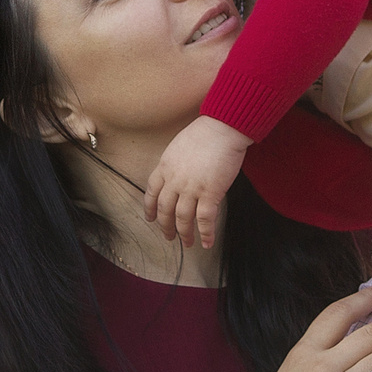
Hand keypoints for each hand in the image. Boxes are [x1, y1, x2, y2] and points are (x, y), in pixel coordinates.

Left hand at [146, 116, 253, 249]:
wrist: (222, 128)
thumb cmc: (205, 132)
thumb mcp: (179, 146)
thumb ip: (175, 163)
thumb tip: (179, 174)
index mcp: (164, 167)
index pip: (151, 192)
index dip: (149, 208)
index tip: (151, 218)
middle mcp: (174, 180)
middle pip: (164, 209)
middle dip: (165, 226)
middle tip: (168, 237)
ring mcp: (191, 188)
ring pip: (182, 218)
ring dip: (184, 233)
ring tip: (187, 243)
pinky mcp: (209, 193)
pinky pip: (205, 219)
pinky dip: (205, 233)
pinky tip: (206, 242)